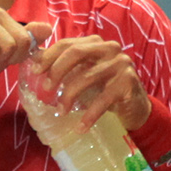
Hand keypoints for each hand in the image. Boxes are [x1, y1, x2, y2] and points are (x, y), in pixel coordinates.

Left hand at [32, 31, 150, 130]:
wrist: (135, 106)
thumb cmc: (105, 88)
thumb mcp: (85, 73)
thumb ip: (65, 66)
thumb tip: (35, 62)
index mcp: (96, 43)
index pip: (68, 44)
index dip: (49, 56)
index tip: (35, 71)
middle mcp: (110, 48)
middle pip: (77, 53)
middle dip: (57, 70)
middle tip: (46, 88)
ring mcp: (121, 64)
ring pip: (87, 77)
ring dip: (69, 96)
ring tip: (61, 111)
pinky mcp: (128, 83)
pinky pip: (102, 100)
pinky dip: (89, 115)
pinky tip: (80, 127)